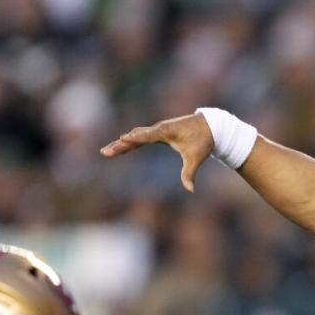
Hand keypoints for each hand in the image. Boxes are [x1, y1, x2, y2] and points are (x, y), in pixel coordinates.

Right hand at [100, 113, 214, 192]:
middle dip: (120, 145)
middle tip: (105, 152)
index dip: (135, 138)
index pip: (148, 135)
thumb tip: (190, 190)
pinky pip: (139, 137)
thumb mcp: (196, 157)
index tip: (123, 138)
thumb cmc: (203, 140)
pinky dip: (129, 142)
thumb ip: (189, 173)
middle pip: (135, 137)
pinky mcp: (157, 133)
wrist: (210, 125)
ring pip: (135, 137)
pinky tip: (119, 145)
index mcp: (166, 131)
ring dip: (121, 144)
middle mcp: (159, 129)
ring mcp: (156, 130)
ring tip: (106, 152)